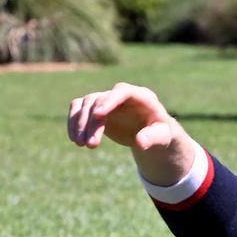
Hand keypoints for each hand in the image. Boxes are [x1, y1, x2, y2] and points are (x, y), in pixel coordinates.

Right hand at [67, 82, 193, 185]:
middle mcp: (121, 94)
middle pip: (100, 100)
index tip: (99, 115)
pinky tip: (75, 139)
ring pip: (86, 103)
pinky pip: (78, 108)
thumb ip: (153, 138)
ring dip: (80, 124)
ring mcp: (107, 99)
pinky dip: (74, 122)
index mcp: (142, 96)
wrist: (151, 132)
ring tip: (80, 144)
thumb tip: (140, 142)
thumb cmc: (160, 133)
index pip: (123, 91)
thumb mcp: (163, 137)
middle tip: (91, 145)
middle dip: (92, 122)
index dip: (110, 101)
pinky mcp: (96, 108)